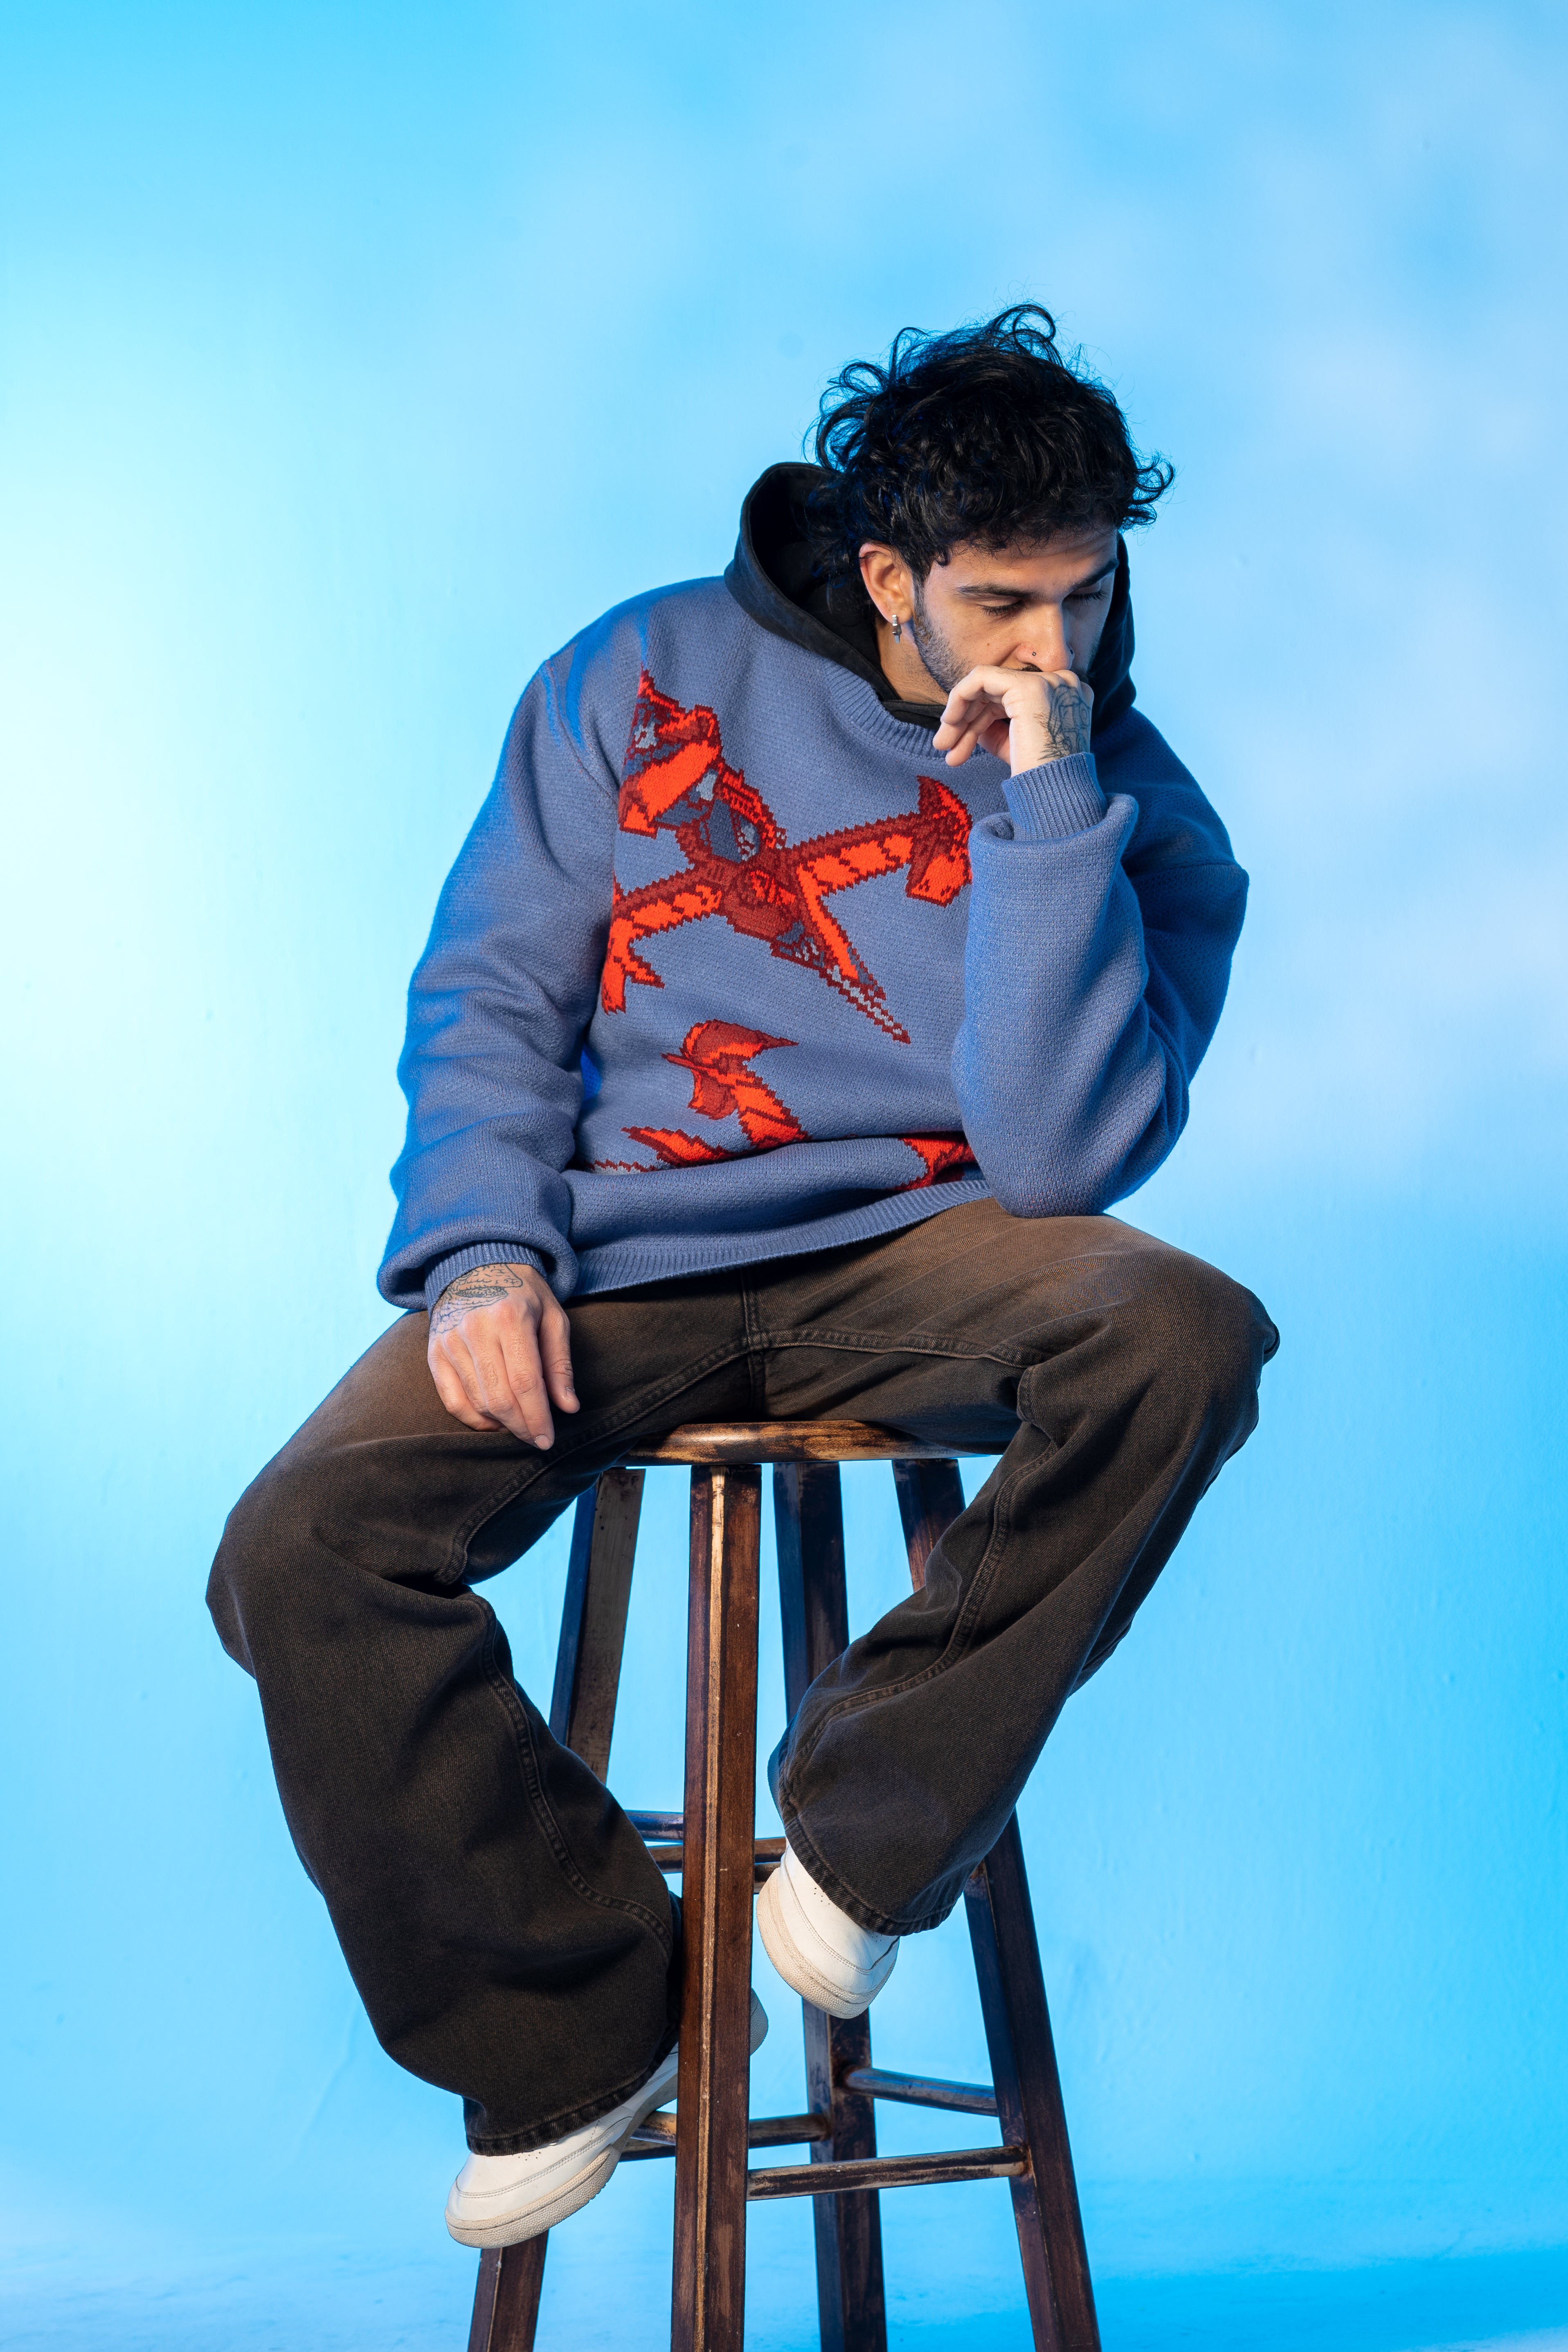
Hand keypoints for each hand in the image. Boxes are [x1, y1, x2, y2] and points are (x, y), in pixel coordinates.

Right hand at [427, 1262, 578, 1447]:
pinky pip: (452, 1399)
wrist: (478, 1264)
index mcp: (510, 1318)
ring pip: (476, 1402)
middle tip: (536, 1438)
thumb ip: (560, 1364)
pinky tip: (492, 1421)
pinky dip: (473, 1418)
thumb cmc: (524, 1293)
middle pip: (498, 1397)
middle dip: (521, 1426)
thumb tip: (568, 1407)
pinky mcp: (435, 1352)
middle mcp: (475, 1330)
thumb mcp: (553, 1318)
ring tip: (519, 1426)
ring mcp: (450, 1341)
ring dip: (500, 1423)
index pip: (525, 1382)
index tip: (548, 1439)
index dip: (537, 1417)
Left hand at [932, 665, 1092, 774]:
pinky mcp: (1029, 686)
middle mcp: (1062, 684)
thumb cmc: (1039, 781)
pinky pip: (981, 677)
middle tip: (944, 747)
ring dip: (959, 715)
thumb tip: (967, 719)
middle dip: (967, 720)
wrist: (1055, 797)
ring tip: (942, 744)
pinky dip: (960, 696)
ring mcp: (1048, 682)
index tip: (959, 748)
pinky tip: (949, 721)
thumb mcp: (1014, 747)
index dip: (982, 720)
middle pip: (999, 694)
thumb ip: (994, 728)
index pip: (1013, 700)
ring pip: (988, 686)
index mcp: (1065, 698)